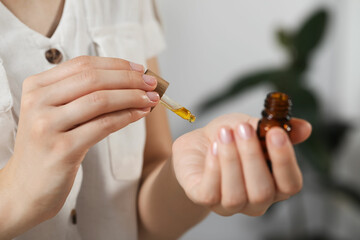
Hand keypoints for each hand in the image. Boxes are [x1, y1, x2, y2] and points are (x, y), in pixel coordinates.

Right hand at [0, 56, 158, 234]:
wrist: (26, 188)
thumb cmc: (48, 147)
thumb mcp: (57, 114)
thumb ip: (82, 95)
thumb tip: (128, 81)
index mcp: (36, 87)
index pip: (82, 64)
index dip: (116, 64)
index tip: (139, 69)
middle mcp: (38, 102)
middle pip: (93, 79)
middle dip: (128, 78)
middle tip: (152, 83)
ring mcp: (47, 126)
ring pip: (100, 100)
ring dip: (132, 96)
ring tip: (151, 99)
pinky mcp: (62, 149)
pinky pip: (103, 125)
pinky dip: (127, 117)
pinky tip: (140, 114)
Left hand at [172, 113, 310, 215]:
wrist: (198, 144)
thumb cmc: (229, 137)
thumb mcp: (253, 126)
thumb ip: (276, 129)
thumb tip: (304, 128)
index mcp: (275, 184)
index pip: (290, 184)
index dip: (285, 160)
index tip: (275, 133)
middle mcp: (255, 200)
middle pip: (262, 192)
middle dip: (252, 156)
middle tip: (243, 128)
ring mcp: (229, 204)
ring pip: (235, 195)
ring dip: (231, 160)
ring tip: (224, 133)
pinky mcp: (204, 199)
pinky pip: (210, 193)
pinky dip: (213, 168)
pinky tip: (213, 147)